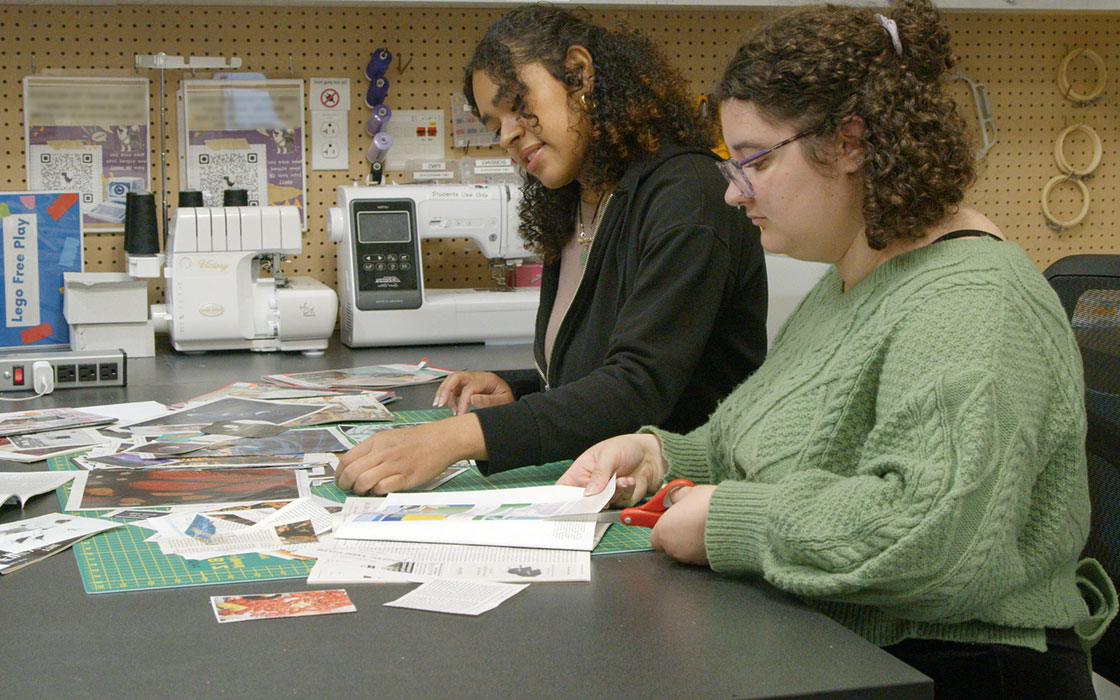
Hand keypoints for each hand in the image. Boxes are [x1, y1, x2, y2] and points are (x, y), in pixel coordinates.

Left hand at [334, 414, 484, 494]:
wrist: (440, 440)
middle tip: (348, 489)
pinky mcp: (406, 477)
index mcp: (376, 442)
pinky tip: (379, 490)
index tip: (339, 480)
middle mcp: (382, 452)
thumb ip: (372, 450)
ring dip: (359, 490)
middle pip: (351, 472)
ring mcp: (394, 465)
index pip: (346, 459)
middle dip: (345, 485)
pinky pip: (382, 488)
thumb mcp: (389, 438)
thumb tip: (354, 466)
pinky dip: (376, 492)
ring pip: (363, 481)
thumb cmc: (415, 441)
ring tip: (363, 491)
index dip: (338, 473)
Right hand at [433, 371, 514, 414]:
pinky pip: (454, 387)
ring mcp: (471, 380)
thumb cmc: (507, 400)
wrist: (509, 398)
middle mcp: (478, 377)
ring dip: (444, 391)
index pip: (470, 387)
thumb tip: (473, 399)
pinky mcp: (467, 385)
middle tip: (440, 403)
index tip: (460, 414)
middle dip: (446, 389)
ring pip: (452, 380)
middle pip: (457, 376)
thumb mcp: (503, 402)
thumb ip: (489, 400)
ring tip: (441, 405)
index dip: (463, 401)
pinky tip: (451, 407)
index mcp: (488, 379)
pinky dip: (449, 396)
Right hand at [557, 434, 665, 506]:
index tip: (565, 506)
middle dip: (594, 500)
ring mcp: (606, 495)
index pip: (563, 489)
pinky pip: (620, 504)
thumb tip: (589, 493)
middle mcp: (591, 486)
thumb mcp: (609, 455)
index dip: (560, 500)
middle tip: (603, 493)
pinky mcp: (621, 501)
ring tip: (623, 478)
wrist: (651, 453)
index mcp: (580, 472)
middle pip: (583, 503)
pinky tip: (630, 480)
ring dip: (615, 493)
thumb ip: (599, 474)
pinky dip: (626, 492)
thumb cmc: (625, 447)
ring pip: (604, 505)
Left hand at [649, 485, 714, 565]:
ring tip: (705, 526)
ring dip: (691, 542)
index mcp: (663, 531)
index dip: (664, 529)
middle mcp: (673, 549)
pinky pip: (700, 555)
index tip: (672, 520)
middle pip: (670, 545)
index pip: (655, 538)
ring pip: (686, 551)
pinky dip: (703, 547)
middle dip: (679, 534)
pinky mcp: (705, 564)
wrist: (735, 521)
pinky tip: (713, 535)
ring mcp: (690, 559)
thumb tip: (672, 497)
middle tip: (691, 520)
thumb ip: (676, 497)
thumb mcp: (689, 492)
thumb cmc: (707, 504)